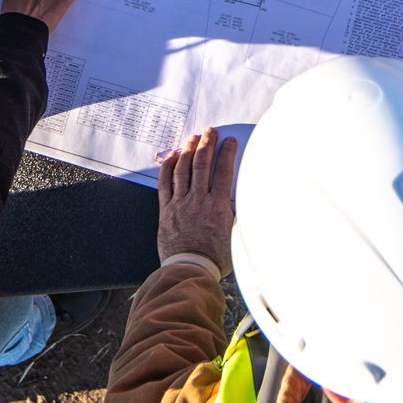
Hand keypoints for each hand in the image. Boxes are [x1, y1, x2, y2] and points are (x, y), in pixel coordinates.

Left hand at [155, 128, 237, 271]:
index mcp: (218, 206)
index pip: (223, 172)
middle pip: (202, 165)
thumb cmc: (213, 260)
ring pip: (183, 170)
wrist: (189, 270)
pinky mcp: (166, 210)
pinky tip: (171, 157)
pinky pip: (165, 183)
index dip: (226, 153)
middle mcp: (199, 200)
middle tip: (210, 132)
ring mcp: (180, 204)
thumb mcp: (234, 237)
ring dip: (188, 150)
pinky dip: (168, 168)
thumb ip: (234, 216)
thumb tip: (237, 203)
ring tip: (192, 138)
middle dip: (207, 144)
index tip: (229, 141)